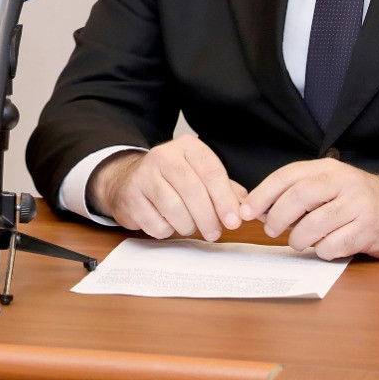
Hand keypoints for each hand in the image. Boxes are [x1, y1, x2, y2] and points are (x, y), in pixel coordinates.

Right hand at [87, 134, 247, 240]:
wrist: (128, 180)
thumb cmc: (173, 181)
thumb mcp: (201, 177)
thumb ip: (227, 191)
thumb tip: (249, 210)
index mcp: (187, 147)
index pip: (211, 171)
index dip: (225, 199)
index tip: (234, 221)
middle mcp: (163, 155)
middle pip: (192, 190)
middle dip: (208, 216)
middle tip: (215, 233)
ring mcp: (144, 175)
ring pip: (174, 208)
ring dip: (188, 225)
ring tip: (190, 226)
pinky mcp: (131, 196)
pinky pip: (156, 223)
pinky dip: (167, 230)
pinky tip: (168, 223)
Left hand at [241, 159, 378, 259]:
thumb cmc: (363, 201)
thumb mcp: (334, 187)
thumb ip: (302, 194)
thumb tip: (261, 210)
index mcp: (329, 169)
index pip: (287, 176)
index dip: (262, 194)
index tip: (245, 211)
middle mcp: (343, 183)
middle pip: (297, 197)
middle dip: (277, 217)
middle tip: (271, 230)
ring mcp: (357, 205)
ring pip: (313, 224)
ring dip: (299, 239)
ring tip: (299, 242)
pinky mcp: (369, 229)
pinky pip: (334, 244)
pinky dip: (323, 250)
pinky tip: (326, 248)